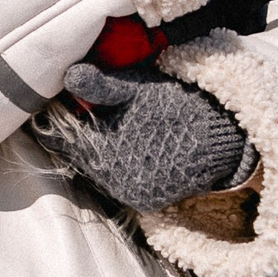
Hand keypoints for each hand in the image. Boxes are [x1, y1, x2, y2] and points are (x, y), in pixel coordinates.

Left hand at [42, 62, 256, 210]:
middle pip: (79, 157)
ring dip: (93, 149)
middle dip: (74, 134)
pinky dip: (114, 163)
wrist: (225, 136)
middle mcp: (116, 185)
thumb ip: (101, 87)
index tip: (53, 103)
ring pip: (97, 169)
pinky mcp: (148, 201)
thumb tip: (69, 75)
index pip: (65, 140)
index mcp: (108, 158)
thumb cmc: (177, 107)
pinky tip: (117, 143)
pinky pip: (119, 180)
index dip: (57, 120)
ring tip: (95, 123)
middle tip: (71, 109)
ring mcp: (132, 195)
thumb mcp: (137, 90)